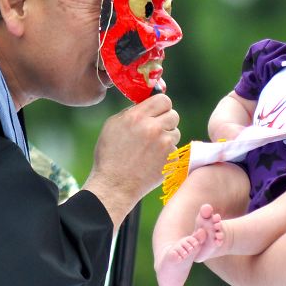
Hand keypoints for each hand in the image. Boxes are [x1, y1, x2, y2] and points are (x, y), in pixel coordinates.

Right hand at [84, 94, 179, 225]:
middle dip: (165, 121)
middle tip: (155, 130)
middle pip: (173, 115)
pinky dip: (166, 154)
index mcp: (138, 116)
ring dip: (166, 137)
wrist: (115, 185)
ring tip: (150, 148)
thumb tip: (146, 105)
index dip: (161, 105)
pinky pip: (174, 150)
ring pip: (175, 132)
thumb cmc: (110, 156)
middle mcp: (154, 128)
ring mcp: (165, 145)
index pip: (163, 99)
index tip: (158, 111)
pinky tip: (152, 160)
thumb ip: (131, 112)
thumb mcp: (113, 125)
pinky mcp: (171, 159)